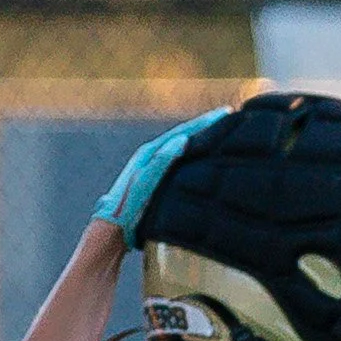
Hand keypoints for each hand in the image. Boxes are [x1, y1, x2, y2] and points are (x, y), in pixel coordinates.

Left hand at [92, 107, 231, 244]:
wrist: (113, 228)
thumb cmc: (127, 207)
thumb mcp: (145, 182)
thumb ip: (161, 161)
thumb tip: (182, 140)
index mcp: (149, 153)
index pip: (183, 131)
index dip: (205, 122)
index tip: (225, 112)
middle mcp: (150, 156)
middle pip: (183, 135)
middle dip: (205, 126)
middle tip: (227, 117)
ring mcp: (152, 168)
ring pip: (181, 148)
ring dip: (200, 139)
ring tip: (219, 134)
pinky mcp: (154, 181)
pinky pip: (178, 162)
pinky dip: (192, 156)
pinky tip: (202, 160)